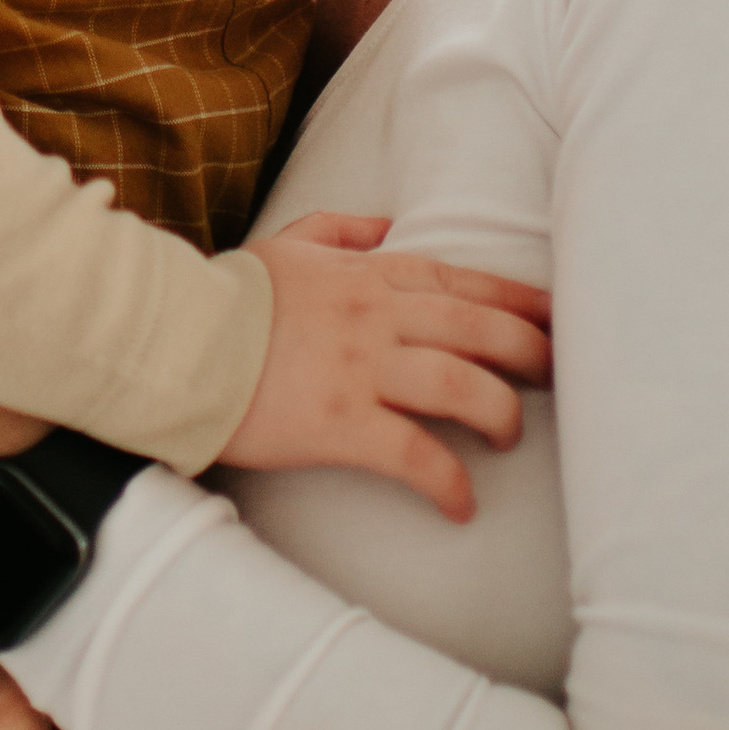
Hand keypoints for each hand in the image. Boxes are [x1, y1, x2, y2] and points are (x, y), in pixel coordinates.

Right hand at [221, 213, 553, 519]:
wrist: (169, 340)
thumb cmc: (226, 298)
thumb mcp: (285, 246)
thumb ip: (339, 230)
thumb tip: (386, 224)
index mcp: (368, 276)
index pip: (463, 282)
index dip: (519, 301)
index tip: (558, 318)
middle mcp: (376, 317)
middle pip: (480, 329)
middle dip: (530, 353)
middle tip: (556, 378)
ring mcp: (361, 370)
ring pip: (462, 386)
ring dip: (500, 414)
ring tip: (508, 437)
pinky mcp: (340, 424)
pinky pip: (414, 456)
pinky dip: (448, 482)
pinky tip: (461, 505)